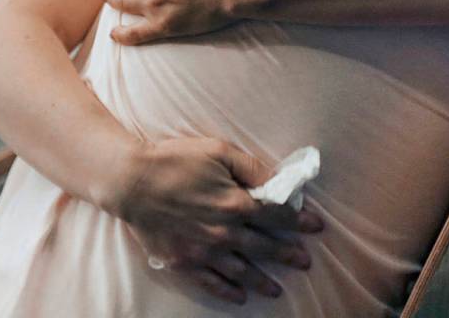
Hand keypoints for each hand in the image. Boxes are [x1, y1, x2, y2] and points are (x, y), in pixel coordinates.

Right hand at [114, 137, 322, 303]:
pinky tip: (241, 296)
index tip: (316, 225)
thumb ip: (251, 168)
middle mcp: (224, 232)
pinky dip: (228, 291)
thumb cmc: (177, 159)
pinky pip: (211, 283)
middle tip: (305, 261)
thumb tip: (276, 181)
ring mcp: (203, 251)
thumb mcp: (219, 151)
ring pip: (241, 270)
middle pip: (264, 246)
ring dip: (262, 279)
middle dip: (288, 254)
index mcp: (236, 203)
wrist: (132, 181)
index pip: (277, 215)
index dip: (299, 220)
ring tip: (278, 288)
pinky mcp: (183, 262)